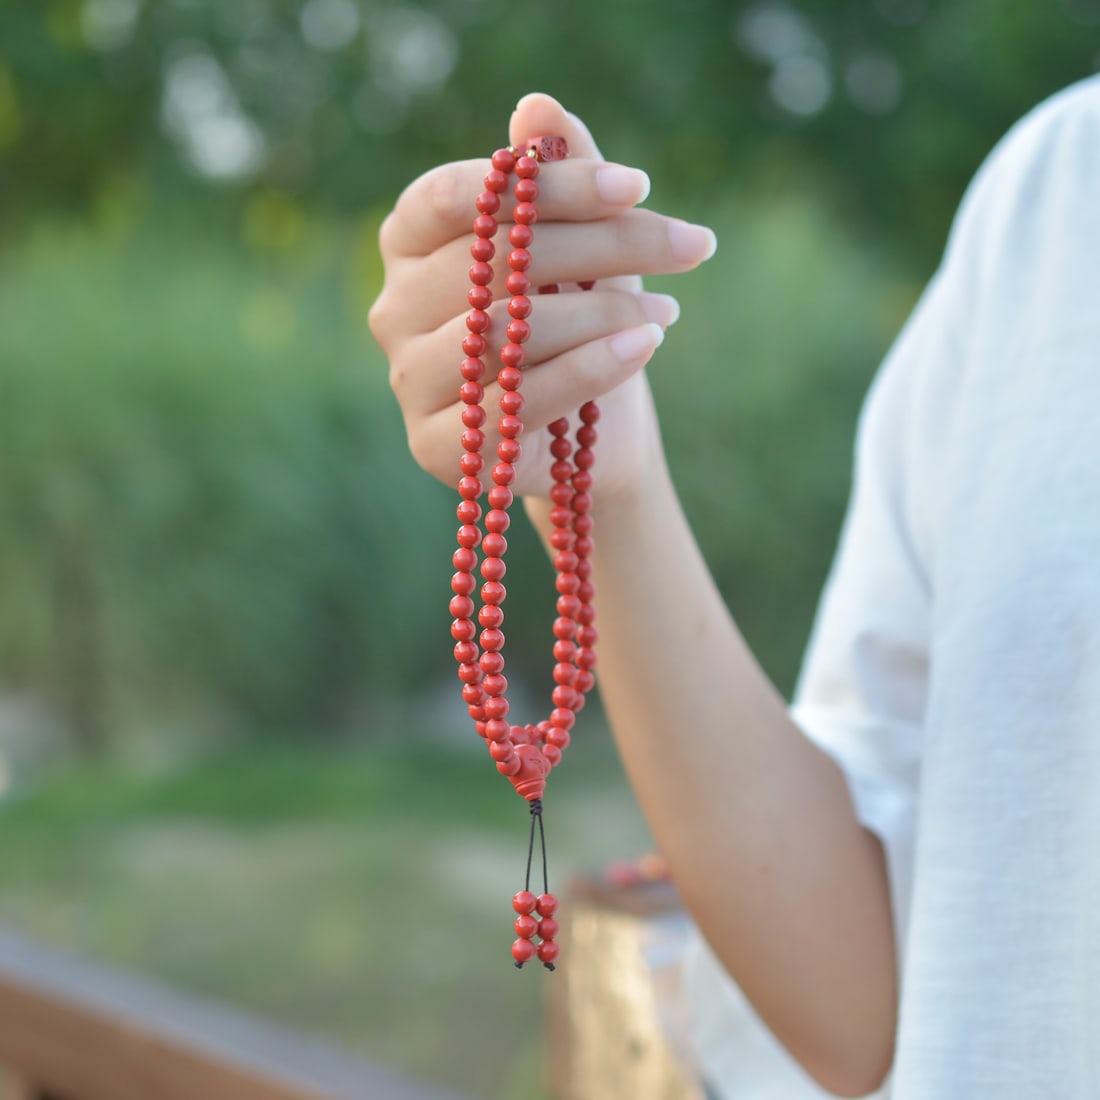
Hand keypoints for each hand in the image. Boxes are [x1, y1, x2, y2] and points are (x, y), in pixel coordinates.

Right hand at [369, 92, 716, 501]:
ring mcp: (408, 381)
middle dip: (602, 247)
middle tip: (688, 246)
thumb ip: (557, 179)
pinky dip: (590, 368)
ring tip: (664, 310)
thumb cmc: (577, 323)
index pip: (460, 197)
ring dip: (599, 314)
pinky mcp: (434, 446)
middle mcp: (393, 308)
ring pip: (501, 332)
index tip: (638, 185)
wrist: (587, 436)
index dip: (549, 185)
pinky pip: (514, 401)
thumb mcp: (580, 248)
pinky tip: (645, 345)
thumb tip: (536, 103)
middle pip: (492, 263)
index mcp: (411, 244)